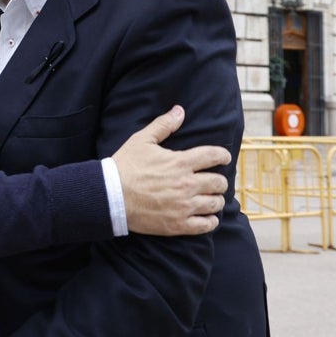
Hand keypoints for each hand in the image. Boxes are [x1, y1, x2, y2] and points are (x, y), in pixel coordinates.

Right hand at [112, 105, 230, 235]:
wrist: (110, 196)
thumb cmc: (125, 166)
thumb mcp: (142, 140)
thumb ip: (163, 125)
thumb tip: (179, 111)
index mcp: (181, 162)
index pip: (214, 156)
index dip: (223, 155)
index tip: (224, 158)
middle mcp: (187, 184)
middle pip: (219, 183)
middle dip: (219, 181)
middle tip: (214, 181)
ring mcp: (184, 206)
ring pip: (215, 204)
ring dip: (216, 200)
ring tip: (210, 199)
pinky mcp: (178, 225)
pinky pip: (206, 225)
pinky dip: (210, 221)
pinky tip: (207, 217)